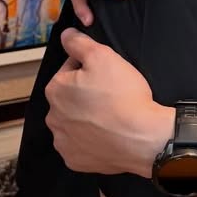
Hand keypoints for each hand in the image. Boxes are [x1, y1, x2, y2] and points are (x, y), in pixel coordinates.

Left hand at [45, 29, 171, 176]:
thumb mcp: (104, 56)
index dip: (91, 68)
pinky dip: (92, 140)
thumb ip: (79, 42)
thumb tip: (65, 35)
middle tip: (112, 95)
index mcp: (56, 90)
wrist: (143, 138)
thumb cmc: (124, 97)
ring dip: (87, 118)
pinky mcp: (75, 160)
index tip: (108, 74)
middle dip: (86, 94)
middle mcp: (53, 117)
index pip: (70, 70)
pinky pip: (81, 145)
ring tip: (112, 116)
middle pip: (70, 97)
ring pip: (75, 122)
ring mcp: (64, 142)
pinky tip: (108, 135)